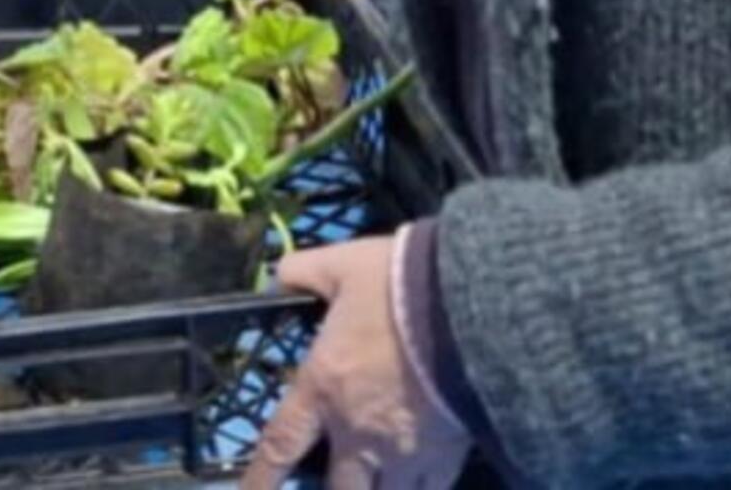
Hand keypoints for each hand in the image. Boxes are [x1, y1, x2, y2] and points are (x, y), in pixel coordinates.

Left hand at [240, 237, 470, 489]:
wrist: (469, 312)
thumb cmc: (396, 287)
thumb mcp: (339, 265)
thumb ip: (303, 272)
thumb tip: (278, 276)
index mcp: (323, 386)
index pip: (281, 443)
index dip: (261, 476)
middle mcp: (358, 431)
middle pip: (338, 488)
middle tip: (335, 479)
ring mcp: (405, 452)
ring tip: (376, 482)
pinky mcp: (447, 457)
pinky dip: (421, 489)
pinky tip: (419, 481)